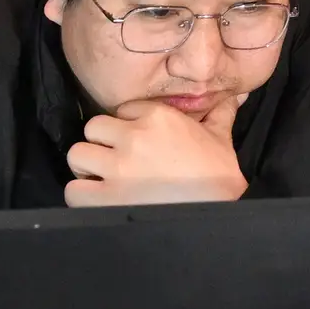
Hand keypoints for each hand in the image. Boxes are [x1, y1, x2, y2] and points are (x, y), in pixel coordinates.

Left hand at [65, 100, 247, 204]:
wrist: (218, 212)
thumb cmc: (219, 175)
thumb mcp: (221, 138)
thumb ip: (220, 114)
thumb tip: (235, 96)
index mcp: (158, 117)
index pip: (123, 110)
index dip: (127, 126)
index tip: (136, 142)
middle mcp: (133, 137)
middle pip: (93, 128)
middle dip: (101, 144)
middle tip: (114, 160)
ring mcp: (117, 167)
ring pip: (77, 154)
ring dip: (88, 168)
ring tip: (103, 179)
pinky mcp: (106, 198)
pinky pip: (74, 189)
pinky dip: (82, 194)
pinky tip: (98, 199)